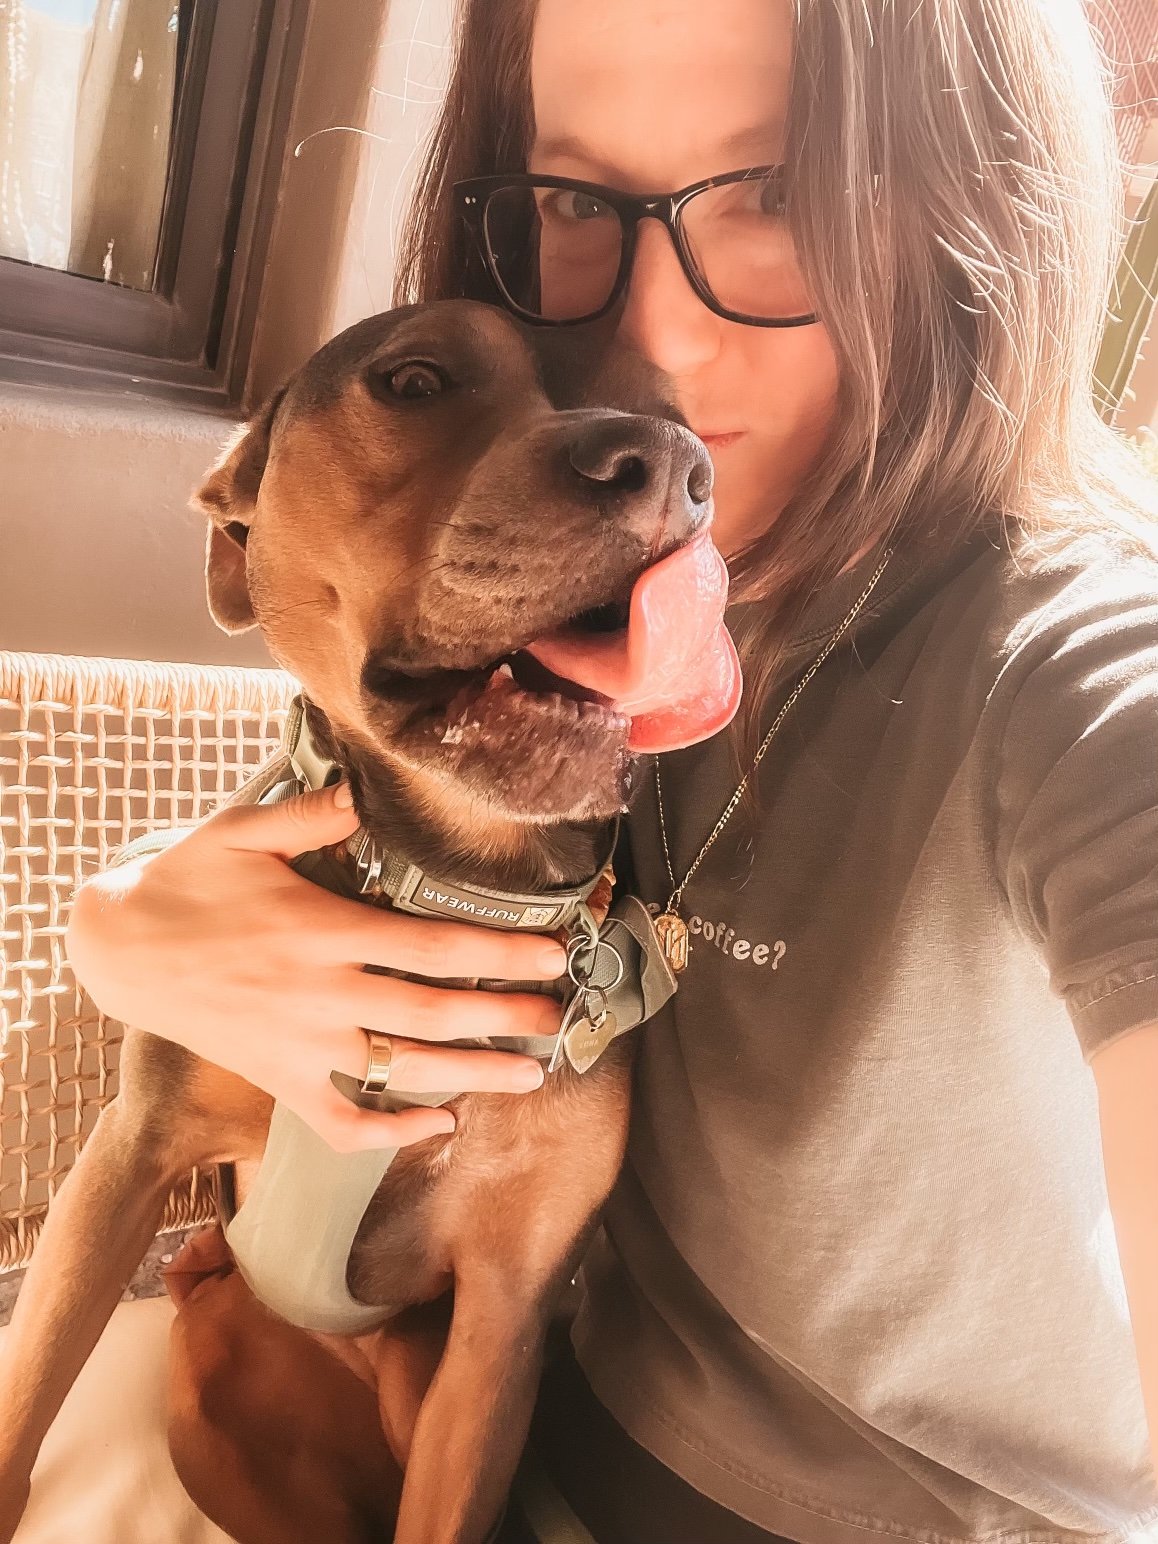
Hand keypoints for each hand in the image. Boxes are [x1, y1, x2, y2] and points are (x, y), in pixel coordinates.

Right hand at [65, 783, 564, 1151]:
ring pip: (400, 1073)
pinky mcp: (277, 1079)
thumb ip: (309, 814)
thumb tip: (365, 796)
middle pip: (434, 1014)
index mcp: (324, 929)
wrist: (118, 946)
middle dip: (505, 1019)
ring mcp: (299, 1045)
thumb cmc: (185, 879)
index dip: (501, 954)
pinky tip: (438, 1126)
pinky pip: (340, 1121)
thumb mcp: (240, 829)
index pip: (434, 947)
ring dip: (471, 1077)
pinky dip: (391, 1133)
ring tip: (527, 1078)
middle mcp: (321, 994)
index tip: (553, 957)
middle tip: (558, 1021)